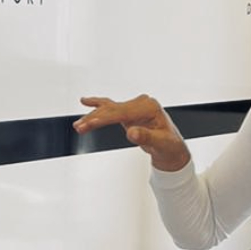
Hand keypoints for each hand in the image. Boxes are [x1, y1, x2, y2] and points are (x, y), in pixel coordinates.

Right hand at [73, 95, 191, 171]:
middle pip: (113, 109)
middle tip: (79, 127)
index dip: (105, 118)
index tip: (91, 123)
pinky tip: (86, 102)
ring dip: (93, 116)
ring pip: (109, 109)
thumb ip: (147, 137)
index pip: (122, 112)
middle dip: (94, 118)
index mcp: (149, 107)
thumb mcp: (161, 144)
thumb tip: (132, 132)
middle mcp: (141, 103)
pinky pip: (111, 109)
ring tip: (79, 125)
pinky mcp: (129, 112)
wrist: (172, 148)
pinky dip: (98, 107)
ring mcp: (134, 106)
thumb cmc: (169, 145)